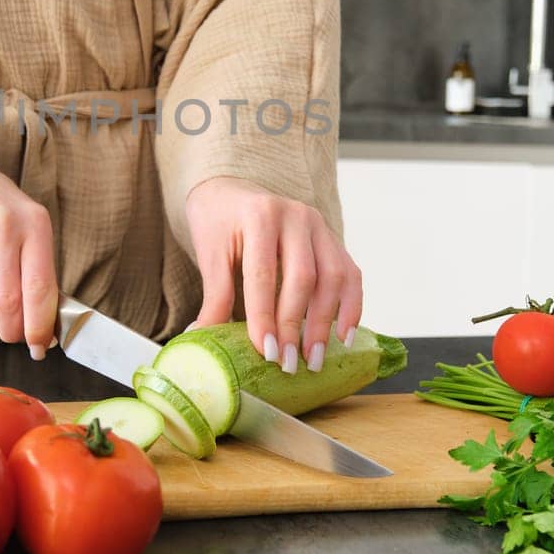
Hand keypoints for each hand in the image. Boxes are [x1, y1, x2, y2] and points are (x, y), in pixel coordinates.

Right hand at [0, 153, 57, 357]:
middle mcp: (5, 224)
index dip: (39, 325)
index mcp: (35, 225)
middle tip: (10, 334)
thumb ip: (37, 271)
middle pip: (8, 301)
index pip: (40, 288)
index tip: (39, 346)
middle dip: (10, 329)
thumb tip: (45, 326)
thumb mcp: (29, 226)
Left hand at [184, 176, 362, 374]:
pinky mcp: (332, 238)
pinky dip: (351, 306)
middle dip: (295, 324)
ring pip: (332, 276)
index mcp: (259, 216)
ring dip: (326, 322)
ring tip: (313, 358)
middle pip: (302, 277)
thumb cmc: (218, 223)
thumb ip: (214, 297)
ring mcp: (318, 226)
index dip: (265, 315)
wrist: (232, 191)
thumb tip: (202, 341)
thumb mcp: (209, 255)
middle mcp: (295, 216)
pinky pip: (350, 273)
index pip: (263, 273)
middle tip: (288, 362)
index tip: (265, 351)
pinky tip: (343, 336)